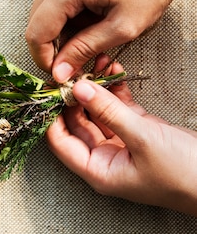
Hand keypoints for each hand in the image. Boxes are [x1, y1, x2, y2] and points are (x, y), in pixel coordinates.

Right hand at [26, 0, 196, 81]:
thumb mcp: (122, 27)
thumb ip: (84, 50)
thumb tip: (59, 72)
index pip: (36, 32)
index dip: (43, 57)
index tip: (59, 70)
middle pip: (36, 19)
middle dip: (52, 42)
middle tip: (76, 54)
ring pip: (45, 5)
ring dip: (61, 23)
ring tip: (91, 26)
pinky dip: (67, 6)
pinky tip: (91, 8)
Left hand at [46, 59, 196, 215]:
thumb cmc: (184, 173)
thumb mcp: (142, 139)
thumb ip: (109, 112)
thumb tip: (79, 89)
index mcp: (97, 170)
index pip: (60, 142)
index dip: (51, 115)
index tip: (49, 88)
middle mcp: (104, 158)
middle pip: (76, 124)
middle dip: (73, 96)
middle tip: (69, 69)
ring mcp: (121, 144)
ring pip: (98, 113)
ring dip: (95, 88)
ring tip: (92, 60)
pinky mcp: (139, 131)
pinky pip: (119, 108)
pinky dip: (115, 90)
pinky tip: (112, 68)